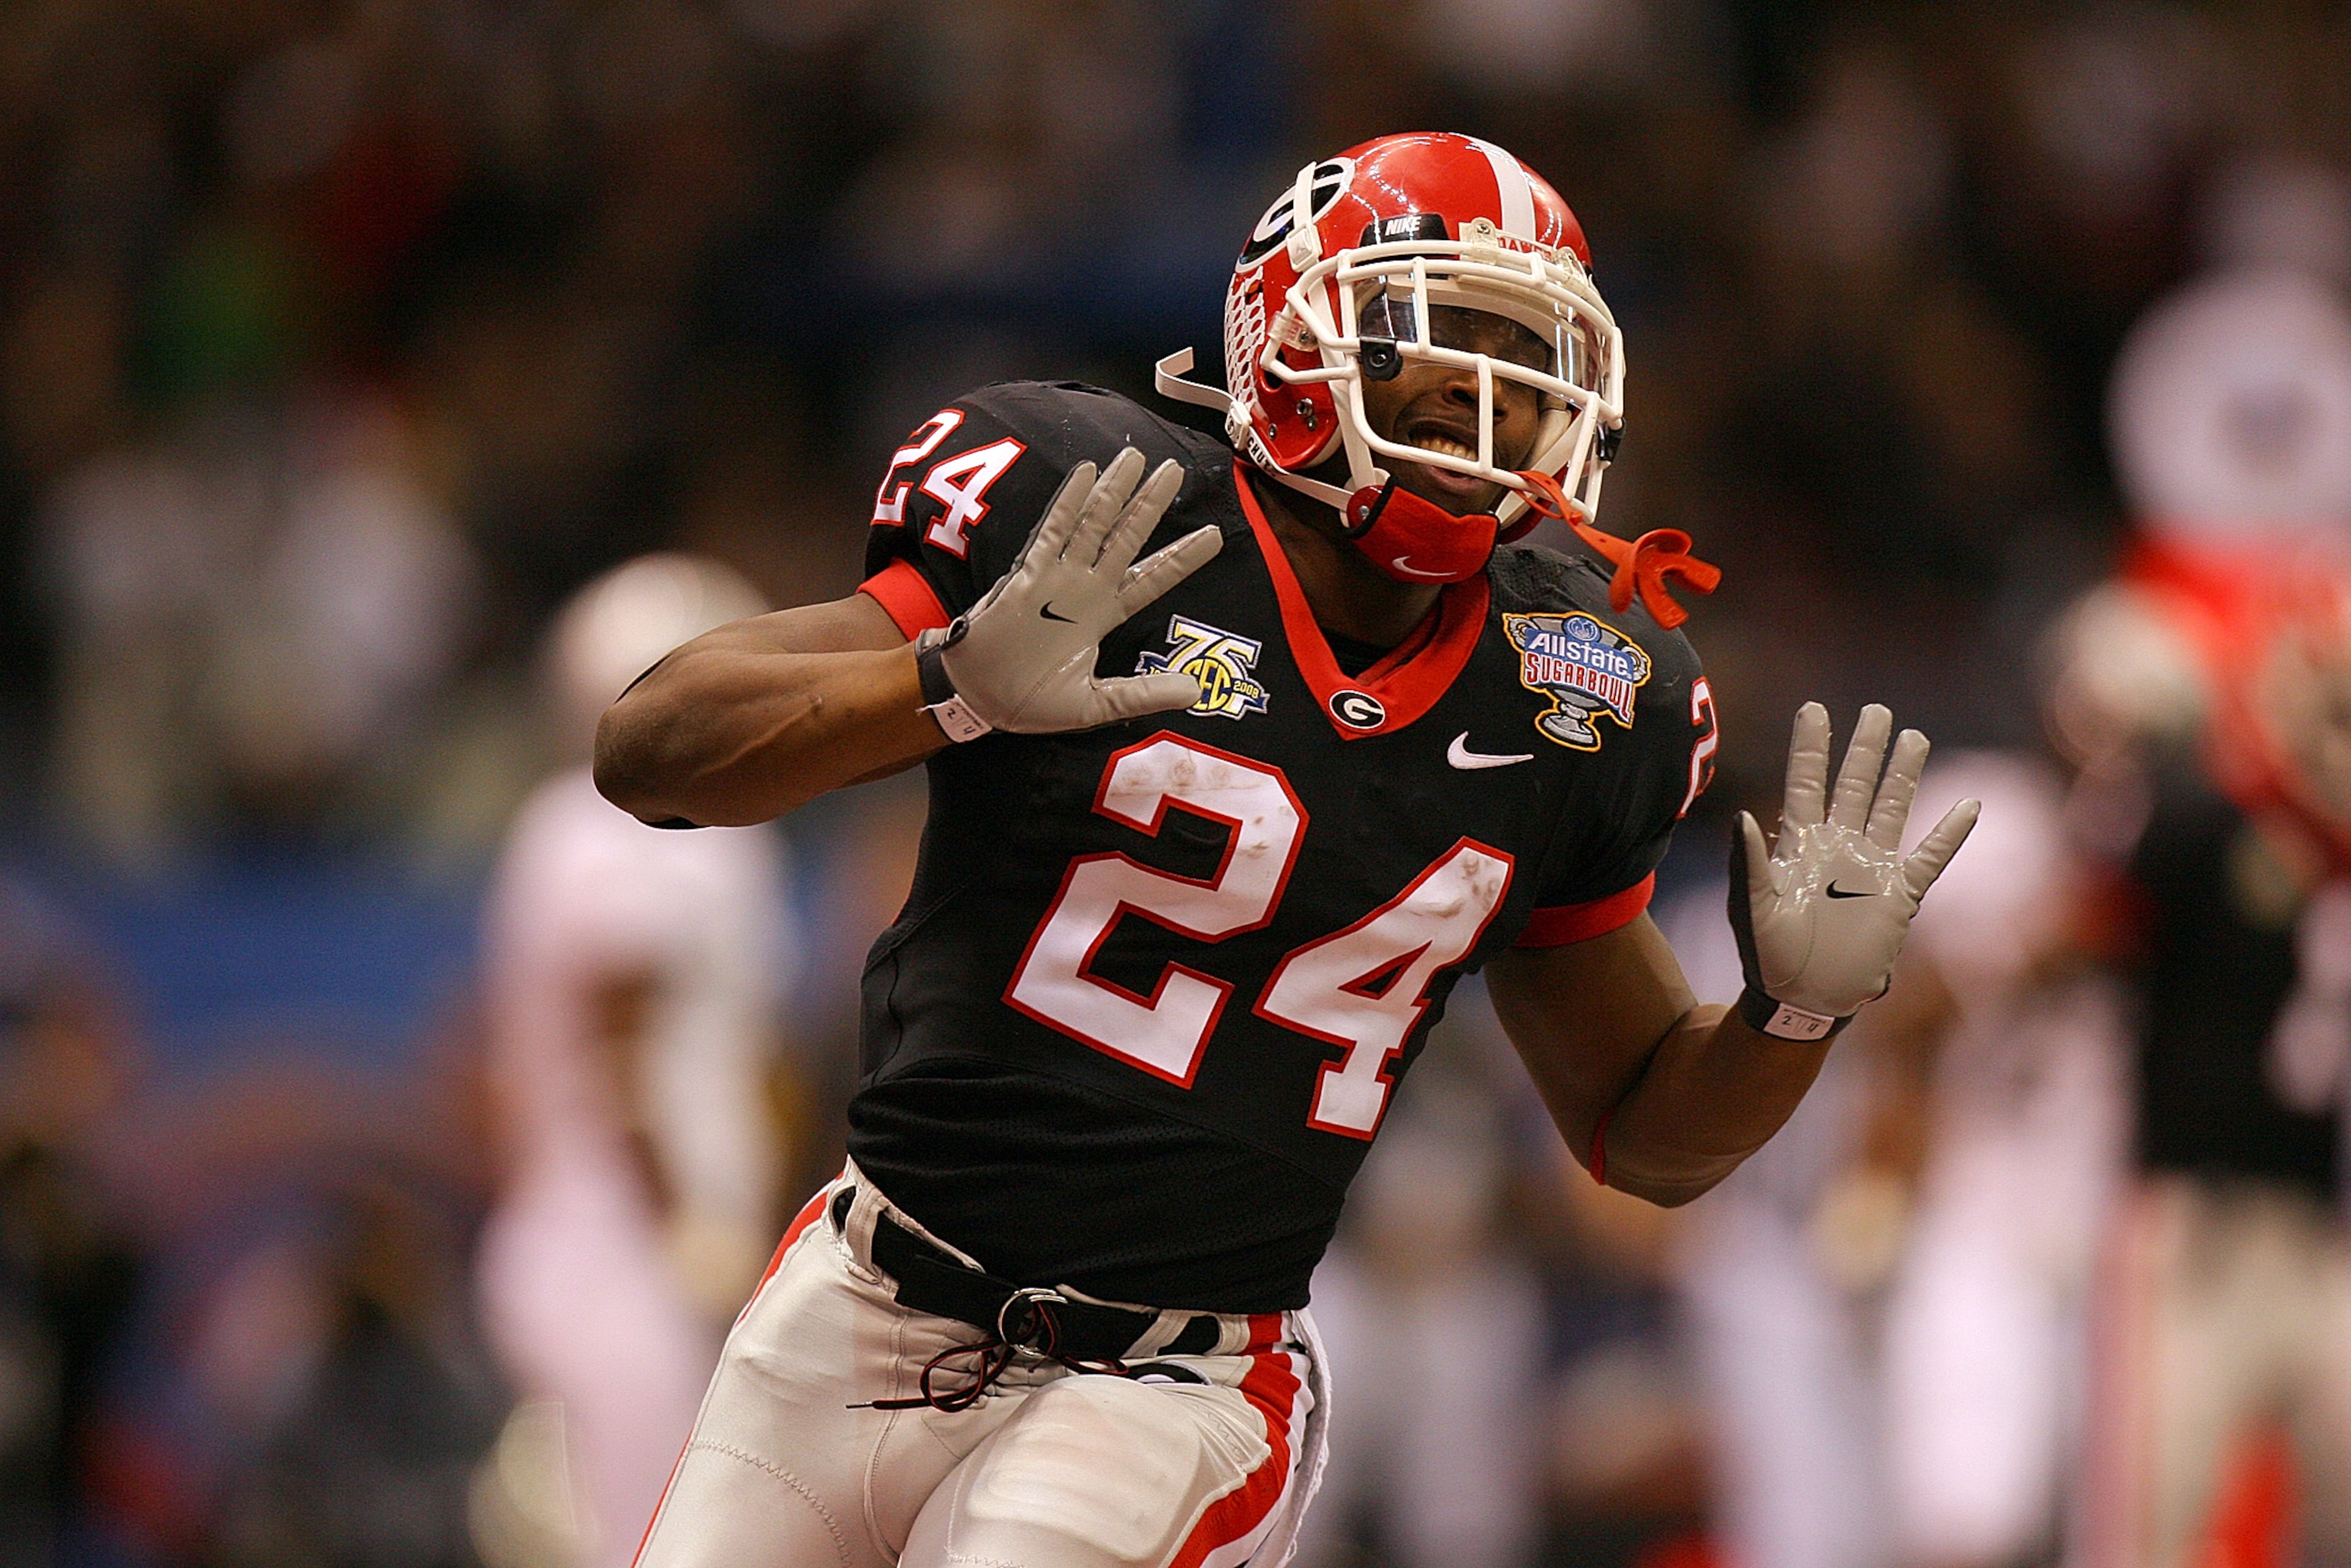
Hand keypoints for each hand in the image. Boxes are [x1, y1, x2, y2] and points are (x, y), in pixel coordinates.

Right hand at [919, 448, 1223, 736]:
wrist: (978, 700)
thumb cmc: (1031, 704)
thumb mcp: (1097, 706)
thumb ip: (1143, 694)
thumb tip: (1196, 691)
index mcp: (1104, 616)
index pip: (1153, 580)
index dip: (1182, 557)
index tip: (1215, 535)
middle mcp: (1086, 589)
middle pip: (1128, 538)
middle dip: (1151, 505)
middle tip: (1176, 470)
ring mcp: (1058, 577)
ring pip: (1093, 525)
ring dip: (1115, 492)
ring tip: (1136, 457)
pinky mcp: (1028, 574)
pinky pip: (1052, 531)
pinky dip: (1069, 503)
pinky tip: (1086, 474)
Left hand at [1729, 703, 1978, 1038]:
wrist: (1802, 1000)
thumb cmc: (1767, 956)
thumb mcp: (1750, 908)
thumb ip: (1747, 863)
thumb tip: (1741, 816)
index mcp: (1797, 846)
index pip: (1806, 783)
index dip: (1811, 747)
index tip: (1814, 708)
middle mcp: (1837, 848)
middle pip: (1854, 785)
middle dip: (1864, 748)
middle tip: (1876, 710)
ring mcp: (1870, 869)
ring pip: (1892, 809)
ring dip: (1903, 775)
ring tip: (1913, 736)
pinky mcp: (1898, 897)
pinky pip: (1929, 859)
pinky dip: (1949, 835)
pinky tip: (1969, 808)